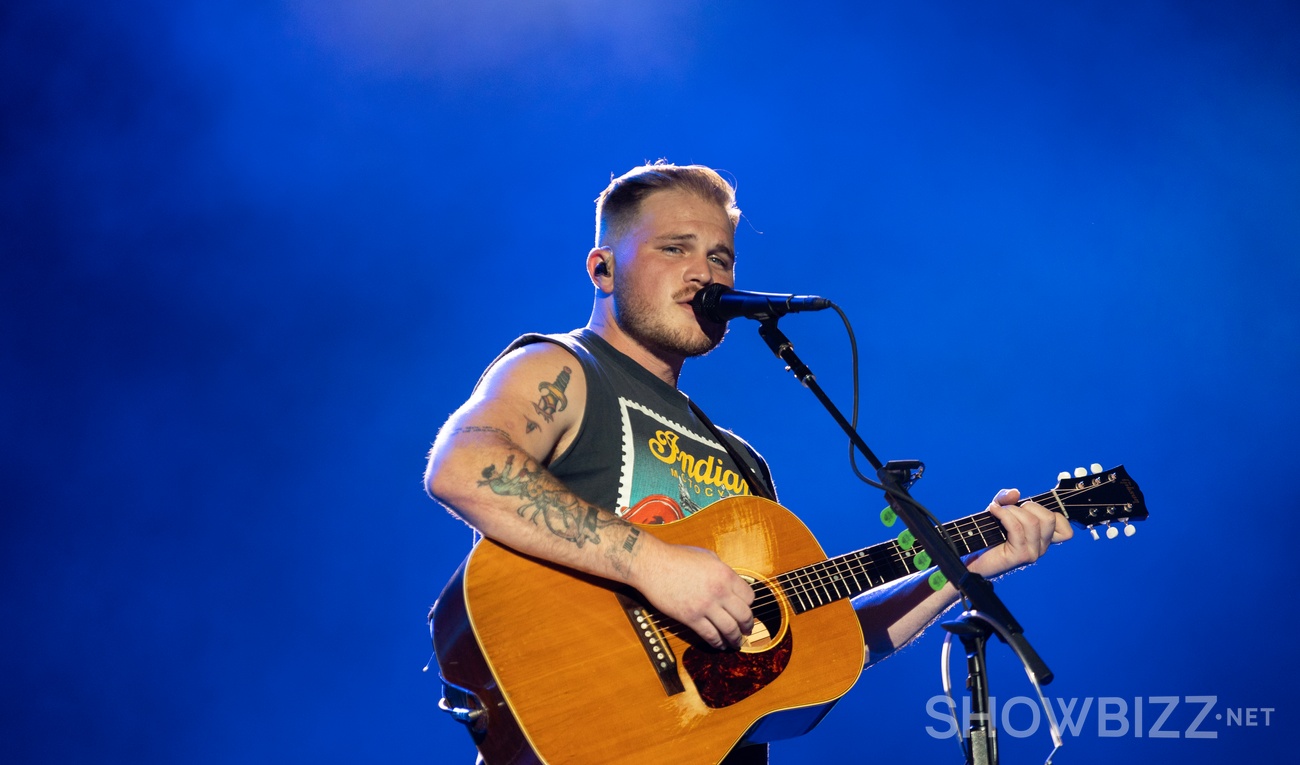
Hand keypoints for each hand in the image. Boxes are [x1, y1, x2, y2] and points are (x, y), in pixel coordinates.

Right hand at [631, 540, 753, 649]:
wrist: (652, 563)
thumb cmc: (676, 556)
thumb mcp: (706, 556)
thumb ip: (721, 569)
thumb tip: (730, 581)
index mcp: (725, 574)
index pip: (749, 596)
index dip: (749, 605)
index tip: (746, 609)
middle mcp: (719, 591)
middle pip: (744, 615)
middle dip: (748, 626)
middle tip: (748, 630)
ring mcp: (705, 605)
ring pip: (730, 629)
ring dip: (736, 639)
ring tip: (736, 642)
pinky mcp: (691, 617)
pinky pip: (710, 635)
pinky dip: (718, 643)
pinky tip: (719, 644)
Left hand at [968, 488, 1072, 577]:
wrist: (975, 559)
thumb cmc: (988, 534)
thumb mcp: (1000, 510)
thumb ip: (1007, 498)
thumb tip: (1016, 493)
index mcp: (1043, 538)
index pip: (1066, 531)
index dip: (1054, 513)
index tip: (1032, 508)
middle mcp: (1042, 547)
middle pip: (1049, 518)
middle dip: (1028, 506)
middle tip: (1011, 509)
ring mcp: (1033, 553)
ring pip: (1032, 522)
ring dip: (1012, 510)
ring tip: (998, 511)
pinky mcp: (1020, 556)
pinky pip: (1016, 528)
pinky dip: (1003, 514)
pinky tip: (993, 511)